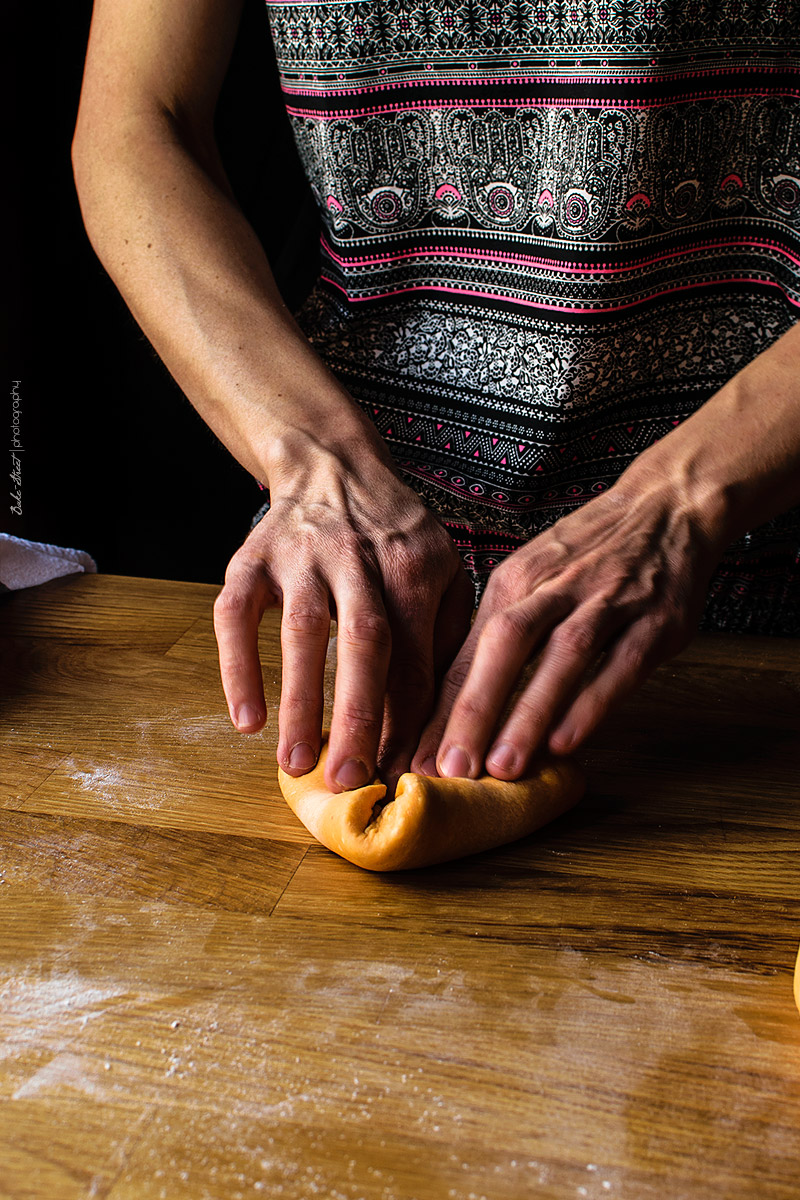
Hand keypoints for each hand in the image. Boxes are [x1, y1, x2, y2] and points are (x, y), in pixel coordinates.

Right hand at [214, 431, 473, 792]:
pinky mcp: (251, 559)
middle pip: (364, 641)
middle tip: (353, 779)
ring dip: (300, 700)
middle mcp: (358, 557)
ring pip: (301, 630)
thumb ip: (449, 634)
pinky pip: (237, 615)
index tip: (407, 775)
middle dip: (360, 715)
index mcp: (413, 567)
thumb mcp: (444, 568)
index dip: (412, 721)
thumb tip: (445, 716)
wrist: (331, 465)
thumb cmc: (395, 535)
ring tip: (298, 764)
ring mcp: (300, 555)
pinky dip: (238, 666)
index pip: (416, 657)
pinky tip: (247, 719)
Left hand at [411, 462, 724, 780]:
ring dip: (529, 713)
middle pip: (505, 646)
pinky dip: (592, 703)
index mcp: (514, 581)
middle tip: (449, 770)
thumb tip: (449, 707)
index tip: (418, 757)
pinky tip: (566, 742)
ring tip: (501, 767)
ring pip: (562, 656)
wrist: (667, 506)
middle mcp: (554, 587)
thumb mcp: (531, 579)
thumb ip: (496, 638)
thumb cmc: (587, 556)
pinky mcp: (656, 621)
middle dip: (473, 710)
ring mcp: (608, 602)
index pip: (468, 650)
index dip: (440, 707)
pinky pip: (620, 664)